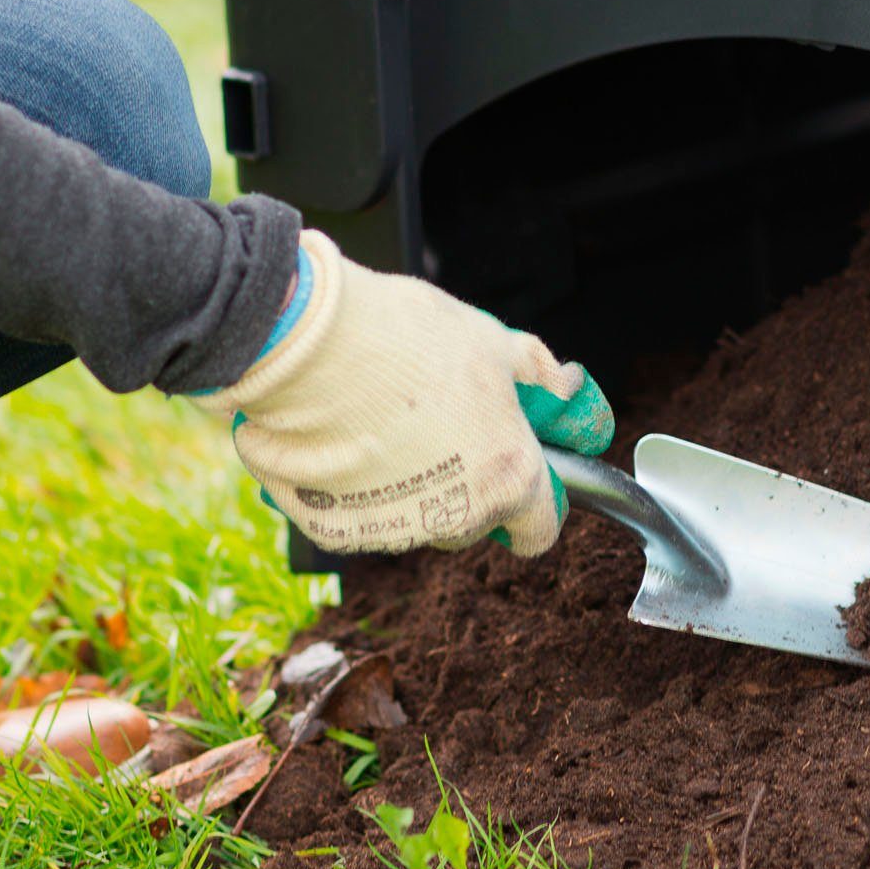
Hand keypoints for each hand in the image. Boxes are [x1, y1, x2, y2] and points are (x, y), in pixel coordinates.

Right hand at [197, 232, 615, 556]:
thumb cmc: (403, 338)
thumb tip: (562, 383)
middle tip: (441, 427)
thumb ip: (534, 372)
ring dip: (409, 487)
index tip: (516, 472)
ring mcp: (395, 530)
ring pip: (415, 521)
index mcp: (509, 475)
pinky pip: (359, 517)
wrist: (307, 344)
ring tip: (384, 422)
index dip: (533, 502)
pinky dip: (356, 491)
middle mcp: (457, 516)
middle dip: (466, 485)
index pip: (540, 529)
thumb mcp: (489, 339)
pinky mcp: (337, 530)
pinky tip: (345, 438)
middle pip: (474, 522)